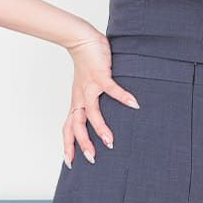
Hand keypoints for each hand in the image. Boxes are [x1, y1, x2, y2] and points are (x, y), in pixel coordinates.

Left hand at [63, 31, 140, 166]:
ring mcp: (89, 88)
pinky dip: (123, 97)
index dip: (68, 145)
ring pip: (92, 113)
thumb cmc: (86, 65)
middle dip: (83, 144)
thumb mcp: (84, 88)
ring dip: (100, 128)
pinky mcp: (100, 76)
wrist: (81, 40)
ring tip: (110, 141)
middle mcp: (80, 98)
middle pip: (76, 126)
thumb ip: (91, 102)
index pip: (68, 128)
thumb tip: (101, 118)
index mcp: (76, 103)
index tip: (70, 162)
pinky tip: (134, 104)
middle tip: (92, 159)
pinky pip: (111, 89)